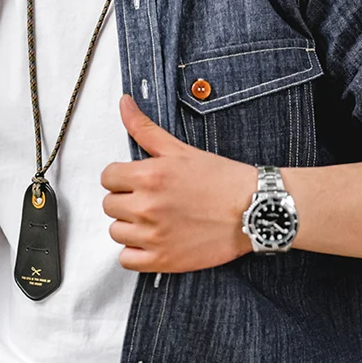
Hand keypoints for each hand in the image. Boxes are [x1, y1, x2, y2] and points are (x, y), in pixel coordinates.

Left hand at [101, 95, 257, 272]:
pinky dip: (136, 253)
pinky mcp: (162, 260)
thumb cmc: (221, 178)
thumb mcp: (180, 149)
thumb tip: (123, 102)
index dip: (122, 178)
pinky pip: (127, 260)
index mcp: (149, 176)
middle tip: (151, 200)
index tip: (138, 182)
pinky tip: (153, 241)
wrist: (253, 209)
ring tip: (155, 220)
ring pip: (117, 232)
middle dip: (126, 200)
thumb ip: (145, 129)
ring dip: (130, 227)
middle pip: (109, 205)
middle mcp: (147, 206)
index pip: (108, 178)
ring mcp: (153, 236)